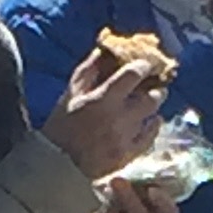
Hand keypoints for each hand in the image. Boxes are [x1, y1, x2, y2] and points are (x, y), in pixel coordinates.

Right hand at [44, 48, 162, 179]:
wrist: (56, 164)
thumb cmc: (62, 124)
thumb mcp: (71, 92)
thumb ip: (91, 69)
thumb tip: (108, 48)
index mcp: (103, 100)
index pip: (134, 74)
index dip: (144, 65)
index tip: (145, 64)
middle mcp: (119, 119)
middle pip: (152, 97)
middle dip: (155, 87)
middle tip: (154, 85)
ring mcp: (126, 140)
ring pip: (153, 117)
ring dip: (154, 107)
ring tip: (150, 102)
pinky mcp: (128, 156)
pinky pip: (150, 138)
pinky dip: (152, 127)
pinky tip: (149, 122)